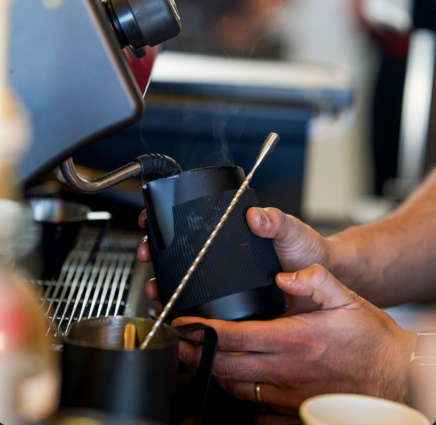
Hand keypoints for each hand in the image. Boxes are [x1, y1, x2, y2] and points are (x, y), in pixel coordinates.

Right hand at [137, 206, 333, 306]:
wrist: (318, 283)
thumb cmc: (305, 251)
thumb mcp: (292, 230)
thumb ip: (277, 221)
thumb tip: (257, 216)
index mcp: (234, 230)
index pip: (194, 217)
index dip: (168, 217)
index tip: (152, 218)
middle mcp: (224, 252)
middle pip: (181, 248)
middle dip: (157, 250)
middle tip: (148, 253)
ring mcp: (225, 275)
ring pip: (185, 275)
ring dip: (165, 279)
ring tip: (156, 286)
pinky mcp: (229, 299)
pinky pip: (200, 299)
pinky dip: (182, 303)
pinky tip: (173, 309)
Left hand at [172, 265, 415, 413]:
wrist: (394, 374)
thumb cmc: (370, 339)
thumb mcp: (346, 298)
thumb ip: (315, 280)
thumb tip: (286, 275)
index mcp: (294, 339)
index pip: (236, 336)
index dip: (204, 331)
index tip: (185, 325)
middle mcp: (286, 369)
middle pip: (226, 364)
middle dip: (196, 353)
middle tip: (177, 342)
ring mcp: (288, 391)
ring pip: (235, 385)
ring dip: (210, 371)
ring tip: (192, 357)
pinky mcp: (293, 405)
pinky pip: (253, 401)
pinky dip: (234, 388)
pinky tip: (227, 378)